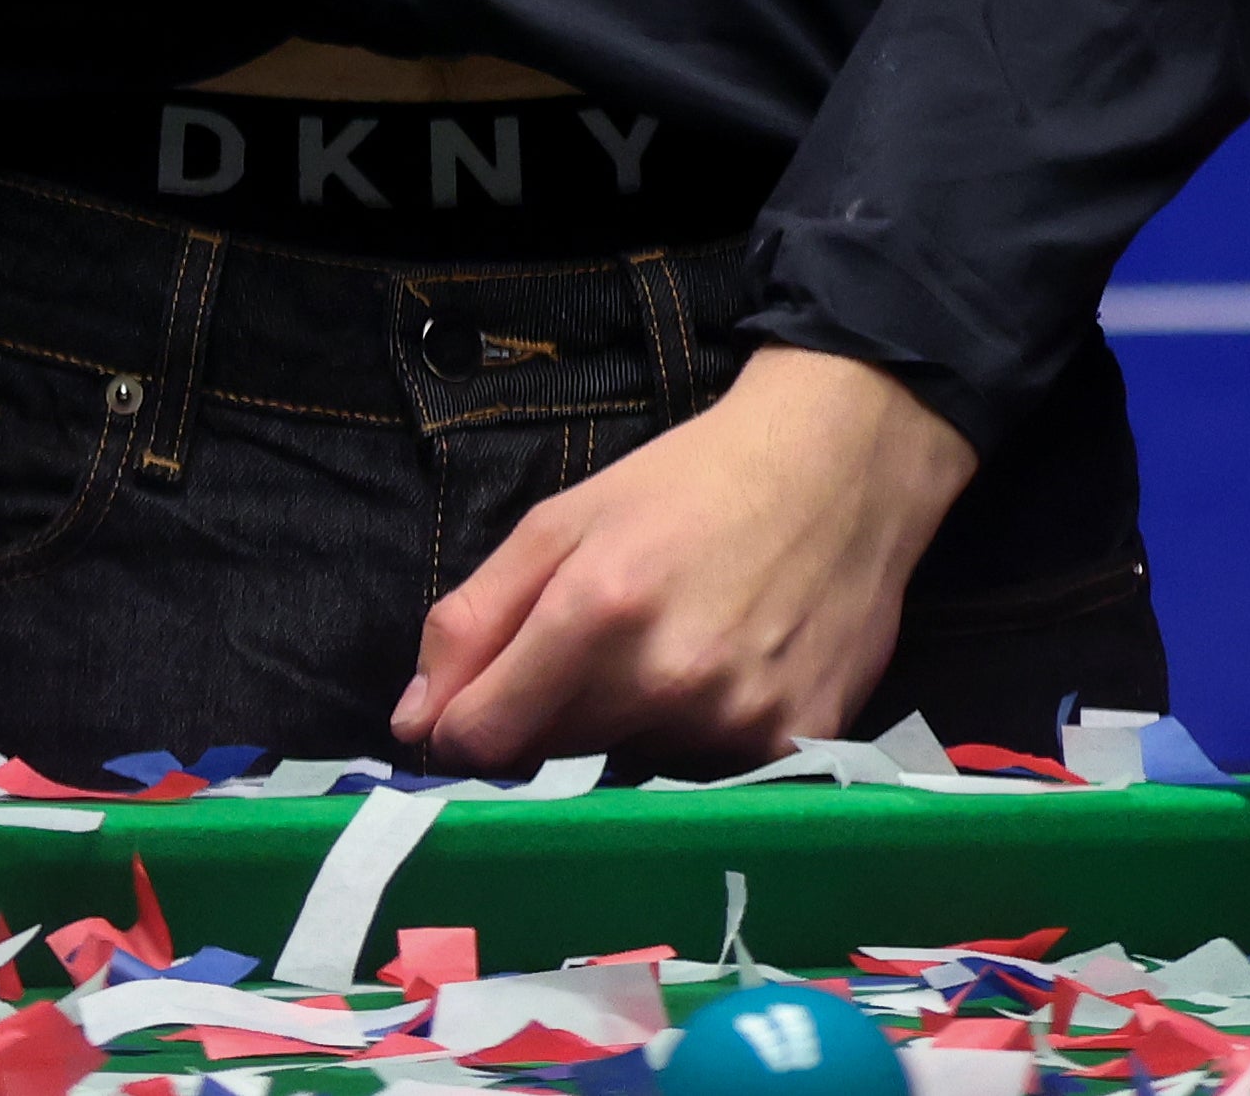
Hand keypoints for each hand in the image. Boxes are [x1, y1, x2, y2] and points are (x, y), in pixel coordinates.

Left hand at [392, 342, 977, 770]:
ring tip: (671, 651)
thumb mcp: (560, 522)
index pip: (487, 737)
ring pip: (635, 767)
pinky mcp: (800, 745)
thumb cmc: (686, 486)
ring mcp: (739, 719)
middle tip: (595, 653)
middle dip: (551, 719)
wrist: (838, 470)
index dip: (462, 733)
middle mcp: (667, 678)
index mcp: (594, 610)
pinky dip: (702, 741)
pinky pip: (713, 778)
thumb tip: (411, 721)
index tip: (467, 719)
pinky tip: (724, 677)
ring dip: (631, 729)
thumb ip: (473, 621)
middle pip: (558, 755)